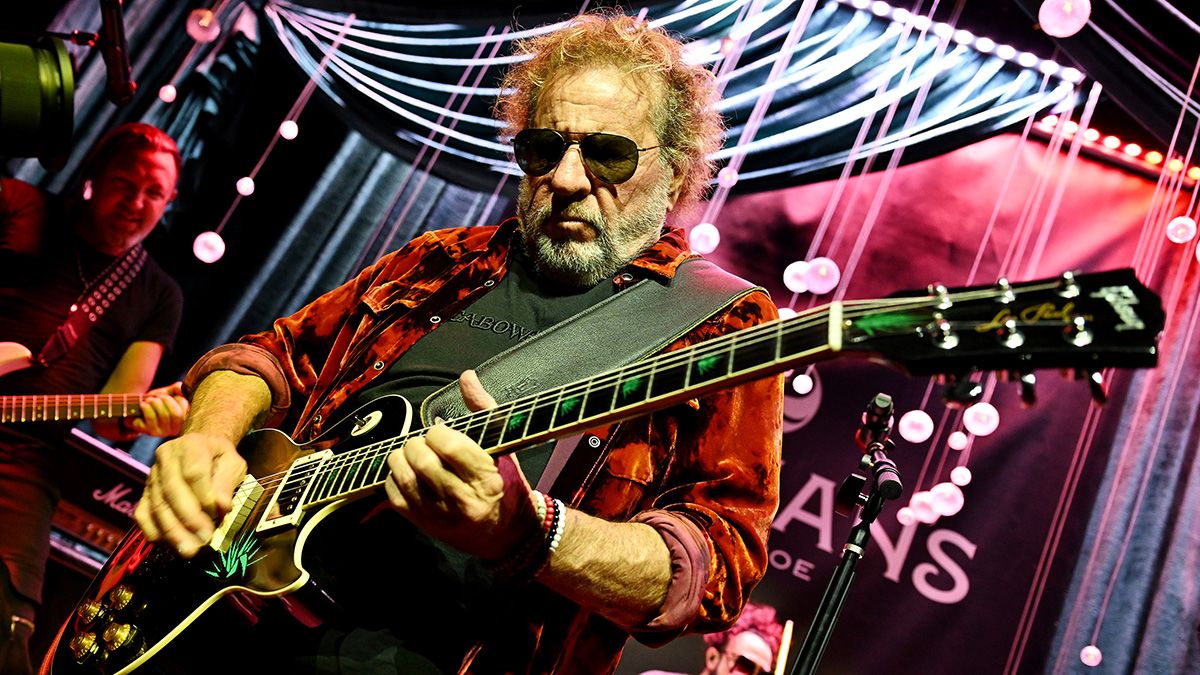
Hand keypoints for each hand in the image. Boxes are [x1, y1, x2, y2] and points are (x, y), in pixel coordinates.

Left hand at [125, 381, 189, 436]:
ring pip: (163, 415)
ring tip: (149, 400)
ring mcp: (162, 432)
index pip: (186, 411)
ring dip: (155, 402)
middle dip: (166, 400)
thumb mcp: (169, 393)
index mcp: (183, 421)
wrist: (136, 410)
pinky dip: (146, 407)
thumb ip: (178, 388)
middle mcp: (174, 430)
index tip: (170, 395)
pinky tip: (143, 405)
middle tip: (157, 396)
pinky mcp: (150, 432)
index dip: (179, 399)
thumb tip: (181, 389)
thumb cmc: (156, 402)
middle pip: (176, 414)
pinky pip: (150, 417)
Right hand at [134, 431, 246, 557]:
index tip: (218, 516)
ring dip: (173, 531)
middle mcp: (166, 457)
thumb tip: (223, 506)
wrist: (201, 449)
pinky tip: (171, 544)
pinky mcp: (144, 492)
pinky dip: (155, 532)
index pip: (194, 472)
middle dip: (189, 519)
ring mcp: (152, 475)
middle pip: (172, 491)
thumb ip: (228, 482)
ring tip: (190, 550)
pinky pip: (143, 515)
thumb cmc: (219, 459)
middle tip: (204, 540)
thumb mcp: (233, 464)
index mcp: (191, 445)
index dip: (205, 497)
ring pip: (157, 506)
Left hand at [383, 370, 536, 558]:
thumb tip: (466, 377)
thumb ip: (484, 409)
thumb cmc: (507, 487)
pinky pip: (393, 494)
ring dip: (401, 457)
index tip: (441, 432)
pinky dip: (393, 477)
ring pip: (402, 476)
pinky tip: (407, 472)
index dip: (438, 432)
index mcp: (486, 479)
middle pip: (421, 459)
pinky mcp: (423, 525)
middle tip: (425, 443)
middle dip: (417, 442)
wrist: (507, 536)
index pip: (449, 445)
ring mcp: (439, 516)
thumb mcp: (504, 448)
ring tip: (413, 454)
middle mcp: (462, 501)